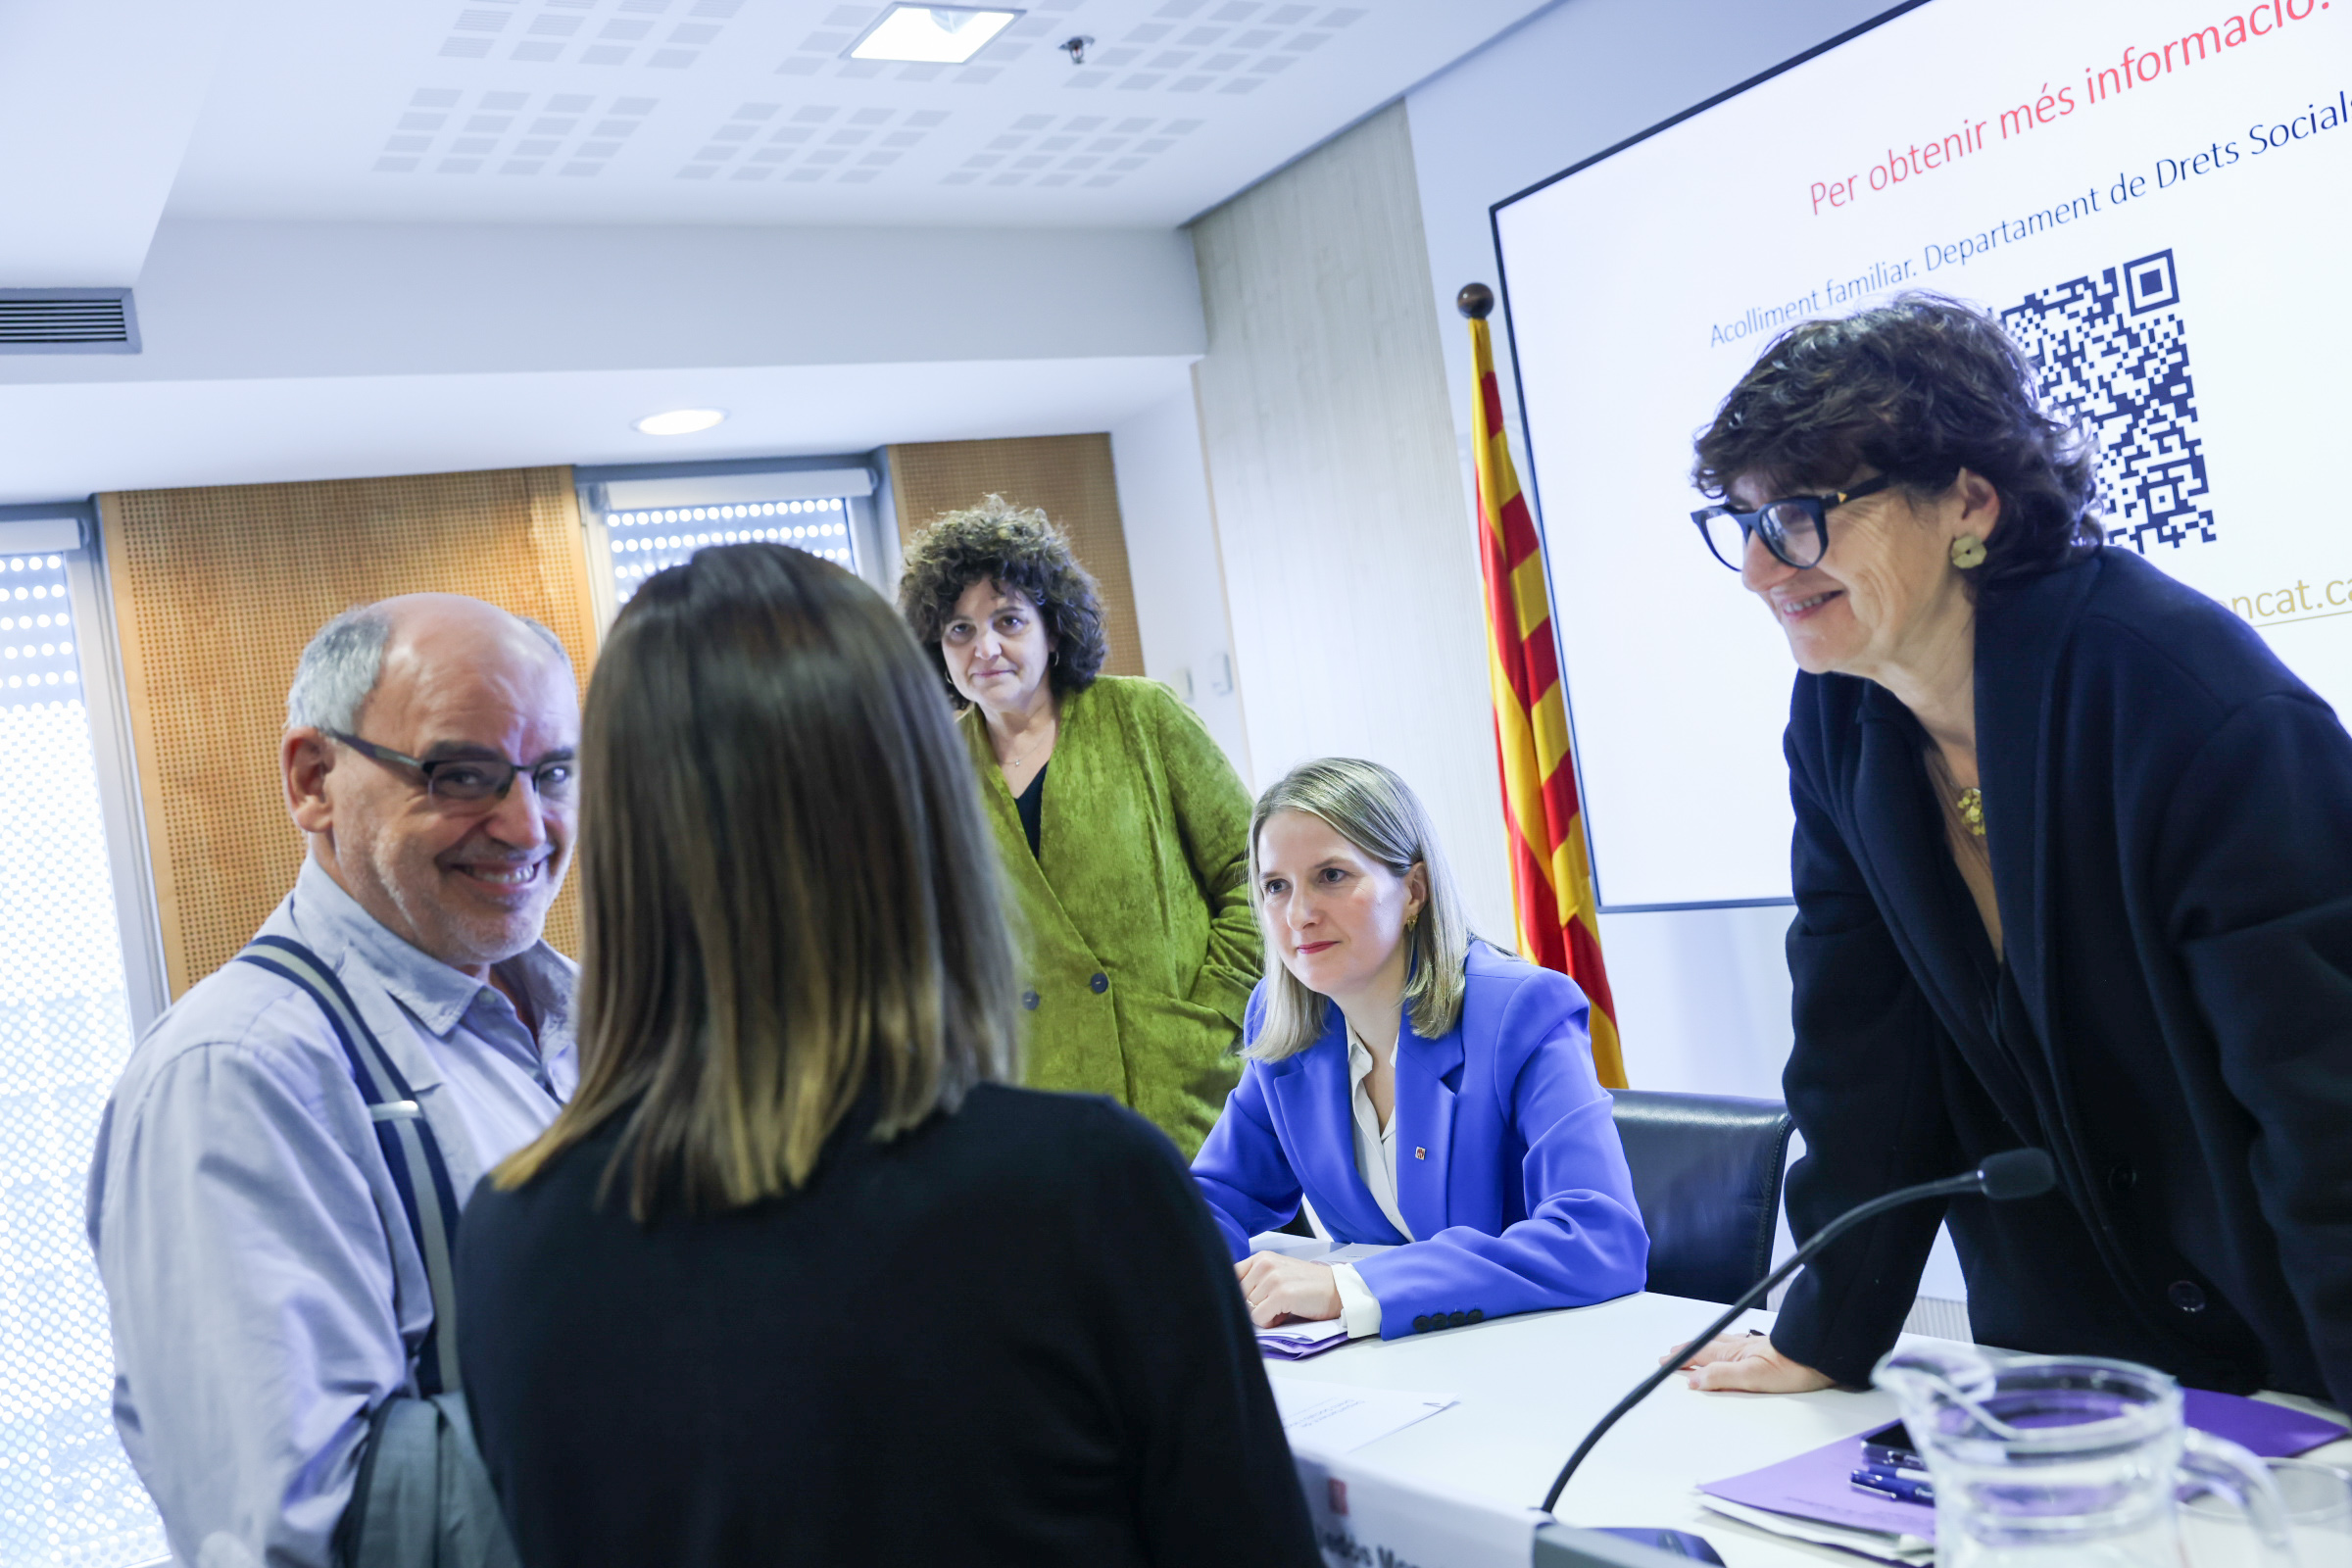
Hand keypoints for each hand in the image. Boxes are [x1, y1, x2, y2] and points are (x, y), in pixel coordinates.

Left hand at [1234, 1253, 1342, 1326]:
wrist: (1337, 1290)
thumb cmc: (1308, 1286)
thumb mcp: (1278, 1273)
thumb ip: (1256, 1279)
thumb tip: (1233, 1298)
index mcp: (1261, 1257)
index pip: (1231, 1275)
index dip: (1238, 1293)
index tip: (1252, 1300)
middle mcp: (1264, 1264)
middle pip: (1239, 1296)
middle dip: (1254, 1306)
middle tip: (1276, 1304)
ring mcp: (1273, 1278)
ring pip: (1248, 1309)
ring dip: (1264, 1315)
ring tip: (1283, 1308)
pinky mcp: (1281, 1294)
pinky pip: (1259, 1318)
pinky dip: (1270, 1322)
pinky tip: (1284, 1315)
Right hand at [1667, 1331, 1835, 1392]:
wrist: (1820, 1356)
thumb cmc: (1791, 1367)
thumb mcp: (1753, 1377)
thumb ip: (1721, 1377)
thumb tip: (1693, 1380)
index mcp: (1732, 1356)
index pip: (1699, 1357)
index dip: (1681, 1360)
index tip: (1665, 1362)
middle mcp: (1739, 1348)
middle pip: (1706, 1347)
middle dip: (1687, 1350)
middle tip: (1672, 1353)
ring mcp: (1752, 1347)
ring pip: (1720, 1344)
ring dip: (1703, 1346)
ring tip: (1695, 1347)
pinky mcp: (1766, 1349)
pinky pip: (1736, 1343)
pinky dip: (1725, 1344)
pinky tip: (1732, 1345)